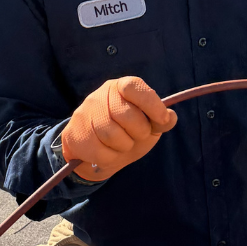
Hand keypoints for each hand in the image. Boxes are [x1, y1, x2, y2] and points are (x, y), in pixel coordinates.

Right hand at [61, 77, 177, 180]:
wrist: (95, 152)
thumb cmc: (126, 133)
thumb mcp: (147, 125)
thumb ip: (160, 120)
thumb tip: (170, 117)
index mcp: (120, 87)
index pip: (134, 87)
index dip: (151, 103)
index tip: (163, 119)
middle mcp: (100, 96)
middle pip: (128, 116)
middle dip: (140, 132)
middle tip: (137, 135)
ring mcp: (85, 114)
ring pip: (113, 136)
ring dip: (124, 146)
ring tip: (121, 144)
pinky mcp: (75, 134)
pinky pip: (101, 153)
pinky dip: (110, 159)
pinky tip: (107, 152)